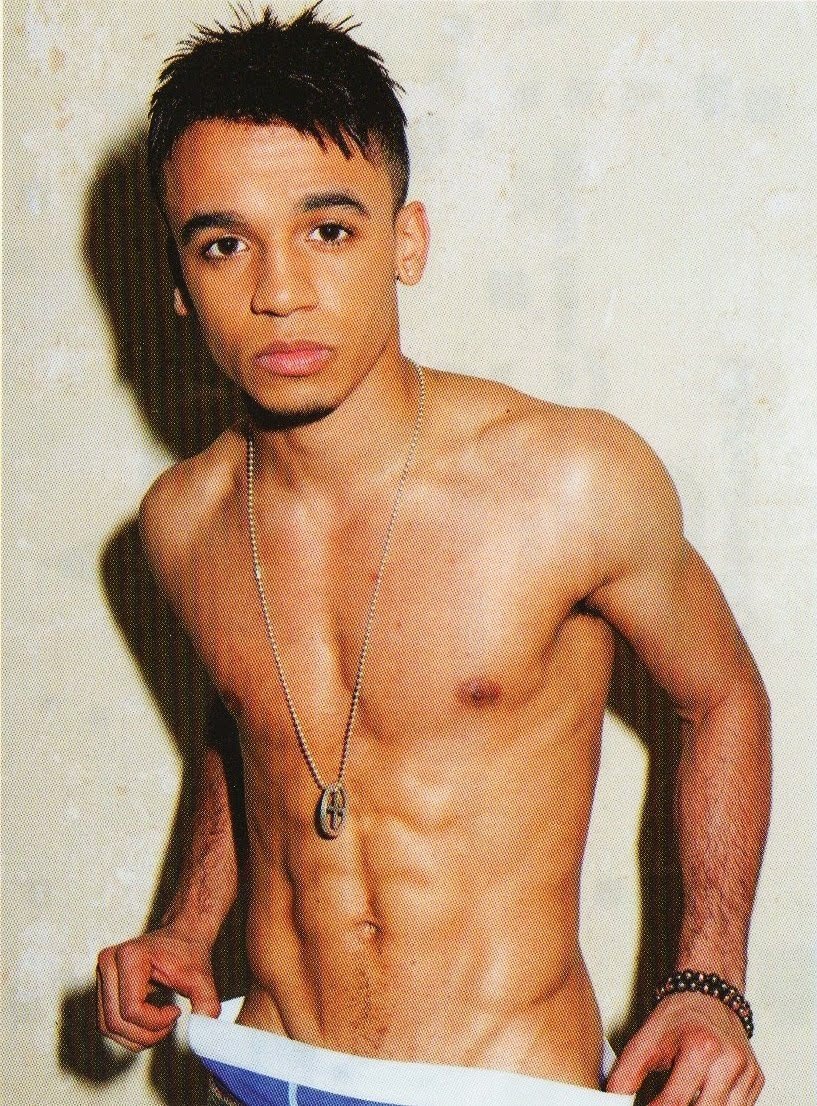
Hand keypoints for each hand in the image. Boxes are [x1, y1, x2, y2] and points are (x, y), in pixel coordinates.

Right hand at [97, 926, 219, 1050]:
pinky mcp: (103, 986)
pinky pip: (107, 1022)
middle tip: (169, 1024)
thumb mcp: (202, 977)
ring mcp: (102, 974)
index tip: (175, 1012)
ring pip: (108, 1027)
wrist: (182, 934)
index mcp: (129, 956)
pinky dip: (129, 1032)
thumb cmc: (188, 951)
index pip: (132, 1010)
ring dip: (136, 1037)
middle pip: (115, 1022)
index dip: (156, 1022)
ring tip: (161, 1023)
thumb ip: (207, 1001)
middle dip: (146, 1034)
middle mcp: (109, 963)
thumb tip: (204, 1025)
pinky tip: (150, 1021)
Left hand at [606, 992, 763, 1104]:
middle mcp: (729, 1061)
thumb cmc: (679, 1015)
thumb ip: (626, 1074)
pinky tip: (701, 1098)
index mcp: (700, 1049)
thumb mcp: (645, 1040)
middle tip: (663, 1104)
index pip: (674, 1103)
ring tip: (684, 1096)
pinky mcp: (756, 1079)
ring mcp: (747, 1072)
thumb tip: (613, 1102)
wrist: (708, 992)